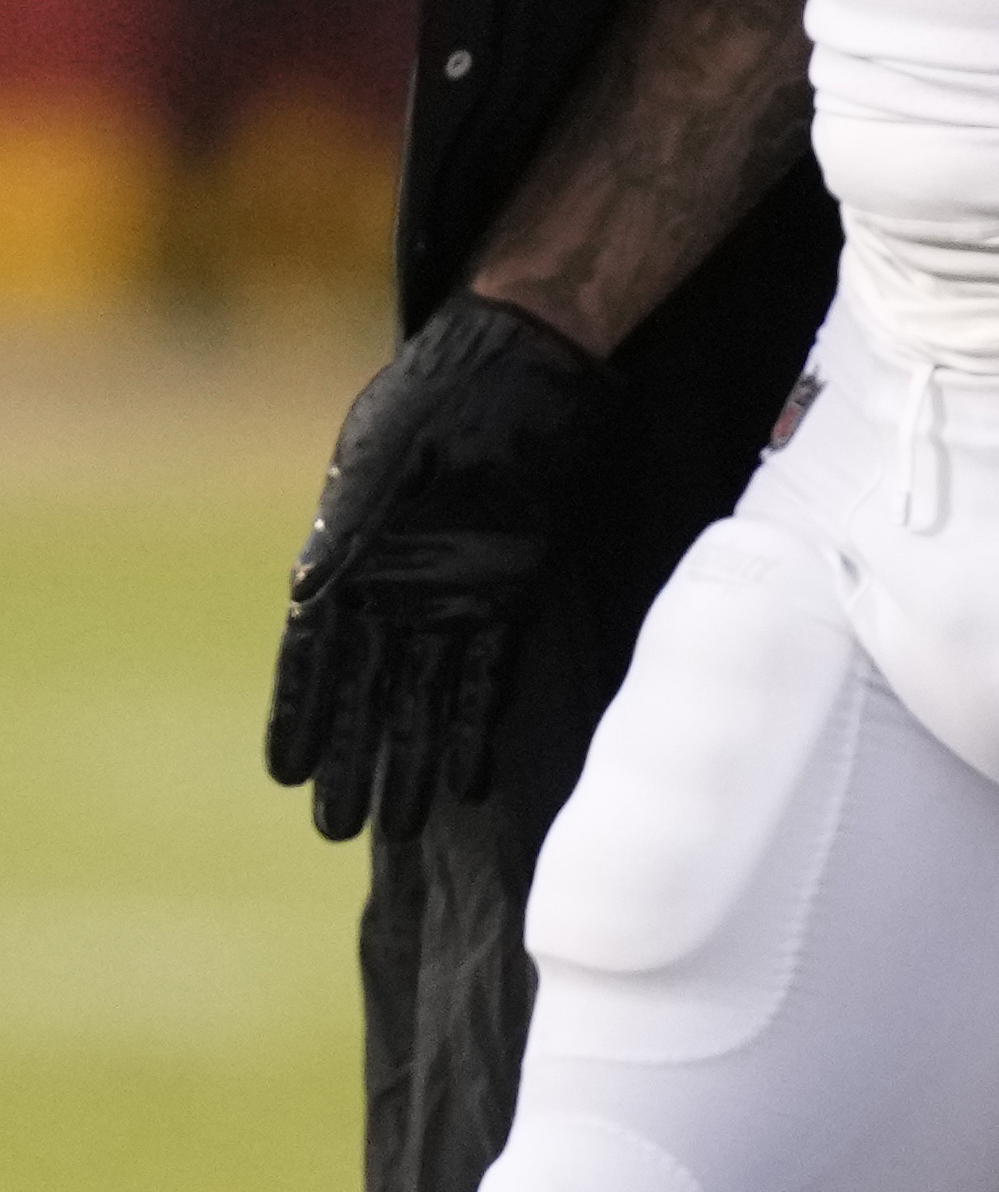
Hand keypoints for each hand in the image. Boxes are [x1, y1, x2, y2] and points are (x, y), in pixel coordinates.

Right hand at [265, 292, 611, 841]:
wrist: (525, 361)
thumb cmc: (439, 397)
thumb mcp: (383, 455)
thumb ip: (347, 527)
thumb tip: (304, 594)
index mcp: (349, 563)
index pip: (312, 659)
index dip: (297, 716)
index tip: (281, 775)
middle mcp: (396, 592)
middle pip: (368, 693)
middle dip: (355, 759)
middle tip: (337, 830)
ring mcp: (454, 595)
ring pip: (427, 696)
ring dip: (416, 757)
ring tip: (402, 825)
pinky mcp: (511, 588)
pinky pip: (491, 670)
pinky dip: (481, 722)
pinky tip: (471, 776)